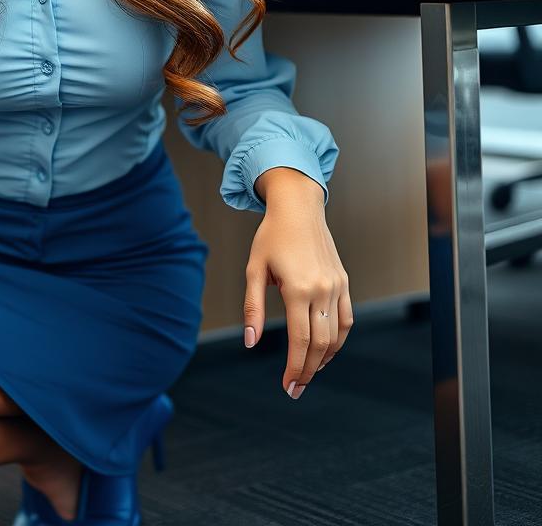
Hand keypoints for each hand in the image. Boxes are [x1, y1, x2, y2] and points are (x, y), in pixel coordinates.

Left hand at [243, 170, 352, 398]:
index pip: (300, 341)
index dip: (294, 367)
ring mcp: (337, 286)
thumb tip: (250, 343)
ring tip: (307, 372)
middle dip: (307, 370)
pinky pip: (346, 320)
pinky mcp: (343, 282)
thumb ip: (253, 307)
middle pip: (320, 344)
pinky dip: (338, 339)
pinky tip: (324, 349)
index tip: (287, 387)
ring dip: (324, 359)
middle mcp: (322, 290)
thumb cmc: (271, 237)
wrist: (298, 208)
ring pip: (337, 336)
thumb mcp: (254, 269)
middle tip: (295, 388)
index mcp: (298, 289)